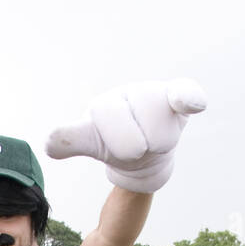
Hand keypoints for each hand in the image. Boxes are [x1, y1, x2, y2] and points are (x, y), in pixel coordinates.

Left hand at [45, 78, 206, 192]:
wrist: (146, 152)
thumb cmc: (116, 144)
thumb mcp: (92, 143)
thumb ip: (72, 141)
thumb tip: (49, 142)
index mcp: (105, 103)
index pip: (107, 125)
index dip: (118, 144)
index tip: (121, 148)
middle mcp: (130, 92)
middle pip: (137, 135)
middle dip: (138, 149)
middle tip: (137, 147)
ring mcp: (155, 93)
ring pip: (159, 131)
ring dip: (159, 143)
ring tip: (154, 141)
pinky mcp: (177, 98)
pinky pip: (185, 93)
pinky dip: (189, 99)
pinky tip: (195, 105)